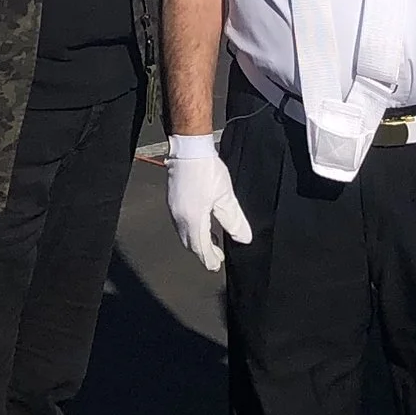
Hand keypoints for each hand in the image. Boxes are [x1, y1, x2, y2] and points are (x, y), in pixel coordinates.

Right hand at [166, 132, 251, 271]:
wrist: (188, 149)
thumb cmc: (206, 169)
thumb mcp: (226, 196)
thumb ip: (234, 220)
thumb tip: (243, 238)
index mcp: (193, 220)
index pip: (201, 248)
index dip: (209, 258)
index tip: (216, 265)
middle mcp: (180, 217)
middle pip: (190, 243)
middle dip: (203, 252)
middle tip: (216, 256)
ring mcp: (173, 209)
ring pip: (184, 233)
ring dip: (197, 240)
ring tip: (213, 240)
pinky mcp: (172, 200)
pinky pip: (181, 223)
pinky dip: (191, 229)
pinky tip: (202, 223)